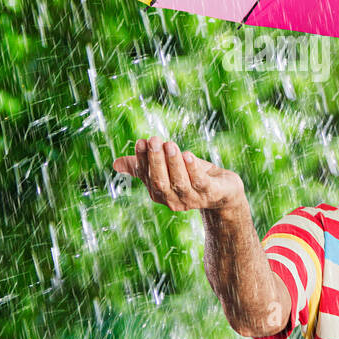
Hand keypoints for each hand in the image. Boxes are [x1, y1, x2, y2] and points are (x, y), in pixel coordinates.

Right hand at [112, 136, 244, 212]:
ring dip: (173, 163)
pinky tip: (188, 155)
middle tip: (154, 139)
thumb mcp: (168, 169)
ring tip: (170, 144)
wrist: (224, 192)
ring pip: (179, 182)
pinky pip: (200, 183)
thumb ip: (143, 166)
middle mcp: (173, 199)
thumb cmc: (193, 177)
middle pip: (159, 182)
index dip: (142, 159)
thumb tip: (115, 164)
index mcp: (158, 192)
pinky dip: (193, 169)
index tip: (141, 142)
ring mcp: (192, 198)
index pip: (147, 175)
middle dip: (156, 160)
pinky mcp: (211, 193)